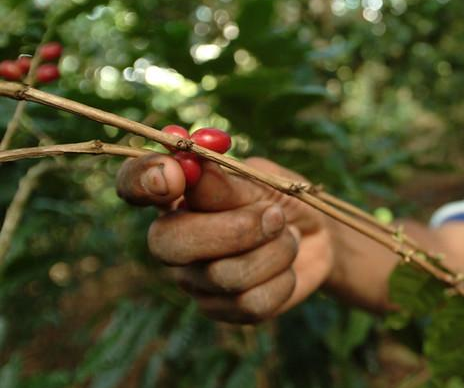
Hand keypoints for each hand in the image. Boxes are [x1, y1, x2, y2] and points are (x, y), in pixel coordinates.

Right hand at [116, 153, 333, 322]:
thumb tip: (194, 164)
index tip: (174, 174)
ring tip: (287, 236)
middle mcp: (174, 239)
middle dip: (231, 230)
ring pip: (221, 276)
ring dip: (273, 251)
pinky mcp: (222, 310)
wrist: (319, 238)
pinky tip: (286, 266)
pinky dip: (282, 280)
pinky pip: (249, 304)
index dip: (142, 179)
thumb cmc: (283, 201)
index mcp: (178, 196)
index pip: (134, 183)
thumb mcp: (264, 181)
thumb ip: (230, 180)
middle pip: (168, 243)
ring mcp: (194, 279)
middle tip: (275, 215)